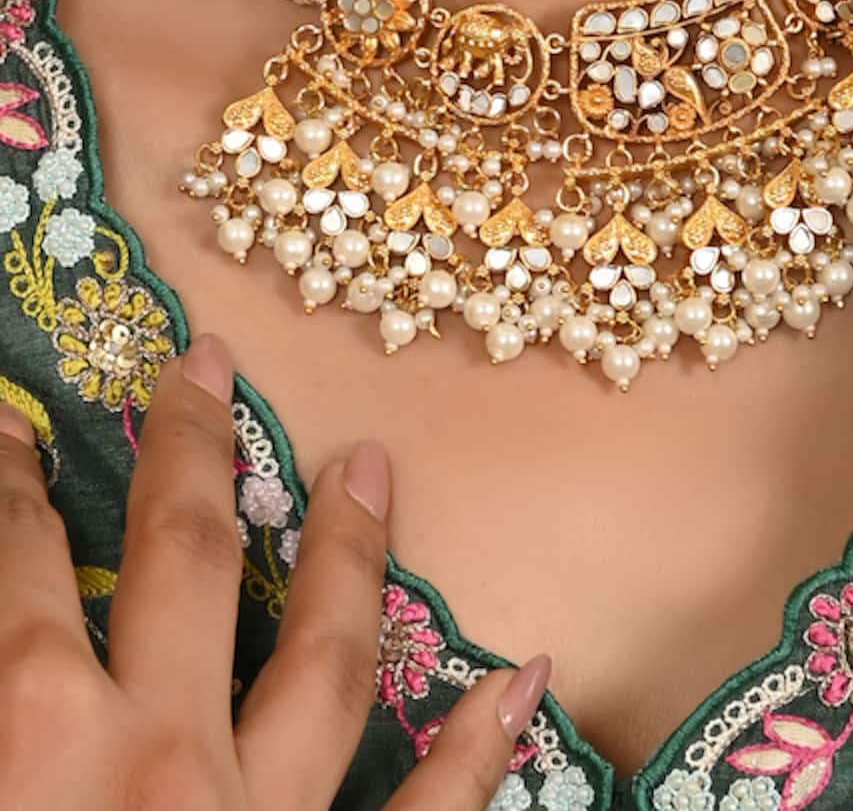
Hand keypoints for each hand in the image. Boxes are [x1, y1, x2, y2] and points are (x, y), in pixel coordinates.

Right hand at [0, 333, 550, 809]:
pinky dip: (483, 745)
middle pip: (182, 568)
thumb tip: (9, 682)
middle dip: (188, 455)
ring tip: (376, 457)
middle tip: (206, 359)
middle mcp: (163, 764)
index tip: (7, 418)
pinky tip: (529, 672)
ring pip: (324, 655)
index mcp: (39, 753)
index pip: (15, 580)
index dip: (6, 492)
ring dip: (351, 551)